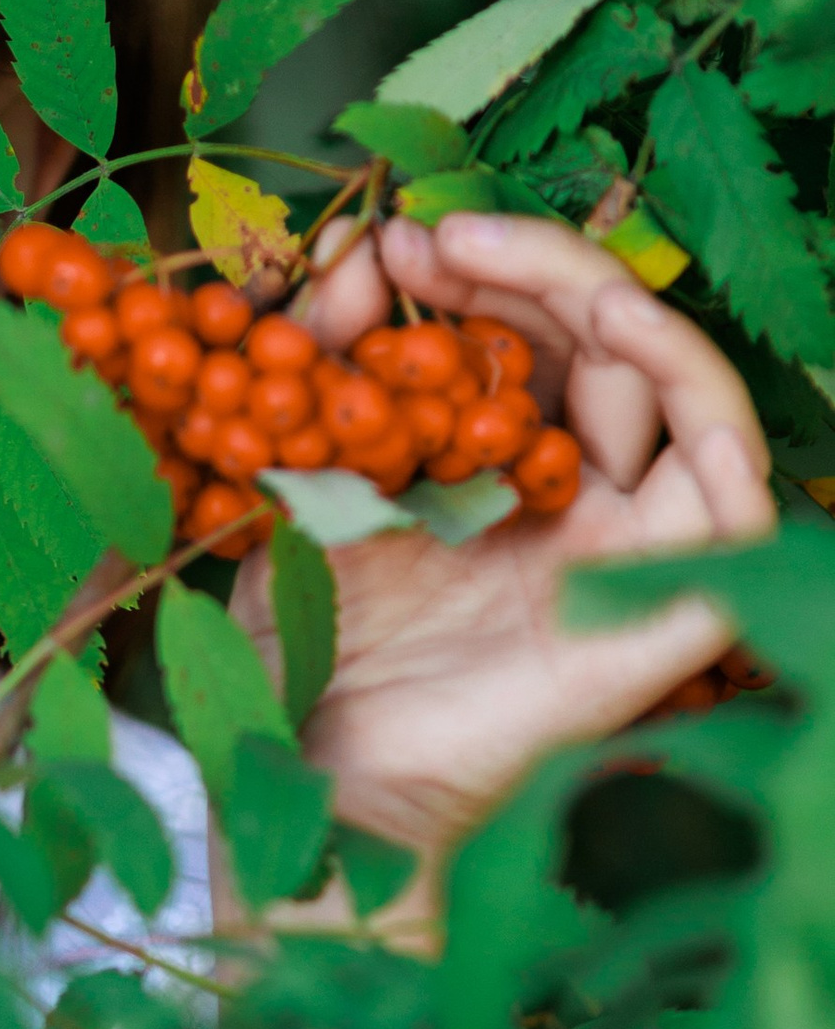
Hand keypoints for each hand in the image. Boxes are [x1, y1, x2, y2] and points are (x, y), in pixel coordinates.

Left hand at [231, 209, 776, 864]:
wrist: (313, 789)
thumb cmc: (300, 656)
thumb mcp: (293, 485)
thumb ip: (326, 367)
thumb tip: (361, 248)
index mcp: (499, 474)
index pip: (531, 338)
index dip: (482, 273)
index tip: (397, 240)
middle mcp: (576, 508)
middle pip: (613, 352)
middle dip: (540, 272)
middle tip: (444, 240)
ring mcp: (625, 562)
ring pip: (692, 407)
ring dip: (640, 321)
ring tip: (561, 280)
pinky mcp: (661, 626)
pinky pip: (734, 519)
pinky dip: (718, 432)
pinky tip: (653, 375)